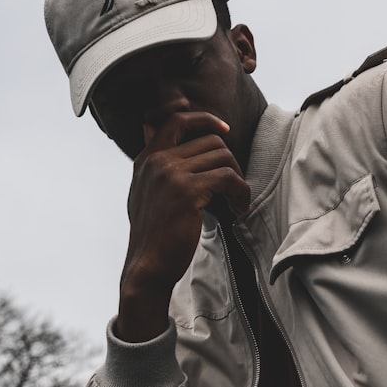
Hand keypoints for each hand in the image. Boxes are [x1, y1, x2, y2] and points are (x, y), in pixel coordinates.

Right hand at [115, 111, 250, 341]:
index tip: (224, 129)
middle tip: (234, 186)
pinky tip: (239, 209)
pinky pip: (228, 178)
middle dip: (230, 161)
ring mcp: (171, 174)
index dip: (204, 118)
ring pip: (223, 157)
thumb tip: (162, 141)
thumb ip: (155, 168)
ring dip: (238, 179)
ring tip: (237, 201)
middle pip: (210, 140)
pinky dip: (241, 192)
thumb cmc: (152, 235)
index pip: (176, 119)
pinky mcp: (187, 192)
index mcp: (146, 159)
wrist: (147, 267)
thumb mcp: (144, 192)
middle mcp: (157, 161)